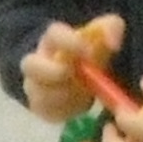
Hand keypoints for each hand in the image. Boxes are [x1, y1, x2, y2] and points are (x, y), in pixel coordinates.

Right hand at [20, 11, 126, 126]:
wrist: (77, 76)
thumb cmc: (87, 53)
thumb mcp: (101, 37)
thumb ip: (110, 30)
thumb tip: (113, 41)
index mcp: (53, 40)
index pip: (53, 34)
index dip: (68, 41)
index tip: (88, 51)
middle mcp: (38, 61)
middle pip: (29, 64)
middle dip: (51, 72)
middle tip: (74, 76)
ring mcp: (35, 85)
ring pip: (39, 93)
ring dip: (62, 96)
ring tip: (83, 95)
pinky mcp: (40, 106)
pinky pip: (46, 112)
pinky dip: (64, 111)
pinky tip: (78, 106)